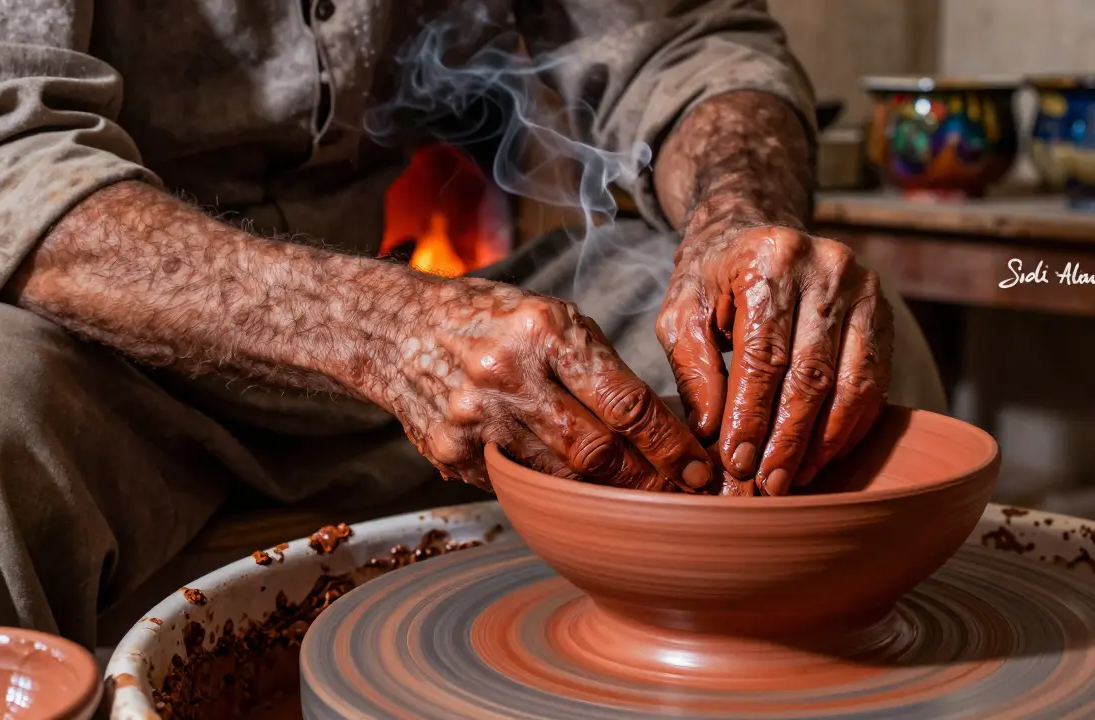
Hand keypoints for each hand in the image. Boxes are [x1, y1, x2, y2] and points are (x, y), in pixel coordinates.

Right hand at [371, 277, 711, 491]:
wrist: (394, 329)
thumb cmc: (489, 318)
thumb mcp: (551, 317)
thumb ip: (599, 367)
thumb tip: (658, 425)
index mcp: (544, 331)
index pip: (626, 401)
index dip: (671, 444)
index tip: (700, 467)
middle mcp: (508, 375)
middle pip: (598, 451)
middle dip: (649, 480)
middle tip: (684, 497)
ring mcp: (475, 419)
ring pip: (562, 478)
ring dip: (609, 497)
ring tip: (644, 505)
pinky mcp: (452, 453)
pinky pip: (519, 484)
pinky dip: (552, 492)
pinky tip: (578, 499)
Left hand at [657, 203, 892, 495]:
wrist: (758, 232)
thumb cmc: (713, 279)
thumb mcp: (683, 312)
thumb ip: (692, 368)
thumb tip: (710, 432)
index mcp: (769, 260)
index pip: (763, 355)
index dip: (751, 415)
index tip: (737, 462)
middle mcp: (825, 267)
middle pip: (811, 373)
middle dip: (788, 439)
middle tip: (769, 484)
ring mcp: (863, 287)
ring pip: (851, 382)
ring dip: (823, 441)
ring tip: (796, 478)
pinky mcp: (882, 310)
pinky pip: (873, 380)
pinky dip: (849, 425)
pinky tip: (823, 454)